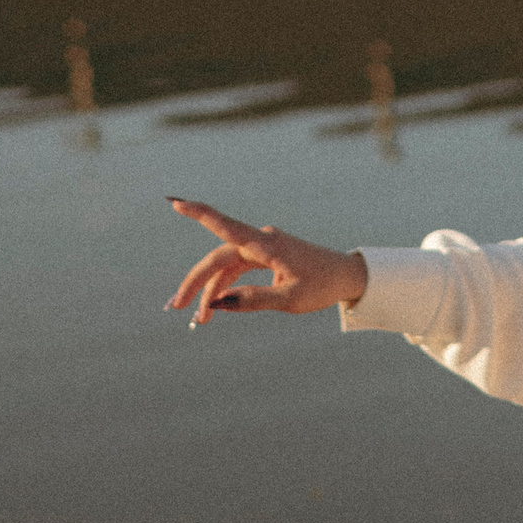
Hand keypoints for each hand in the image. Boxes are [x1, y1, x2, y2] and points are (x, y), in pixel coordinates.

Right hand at [165, 199, 369, 323]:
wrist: (347, 276)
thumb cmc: (322, 285)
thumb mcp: (290, 299)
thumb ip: (253, 301)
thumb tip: (219, 304)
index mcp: (267, 245)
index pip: (226, 227)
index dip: (199, 214)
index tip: (175, 202)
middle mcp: (261, 241)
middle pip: (218, 258)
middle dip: (196, 282)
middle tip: (176, 307)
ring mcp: (263, 248)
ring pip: (226, 267)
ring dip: (211, 291)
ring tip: (199, 321)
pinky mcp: (265, 257)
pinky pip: (238, 270)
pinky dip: (226, 288)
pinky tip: (215, 307)